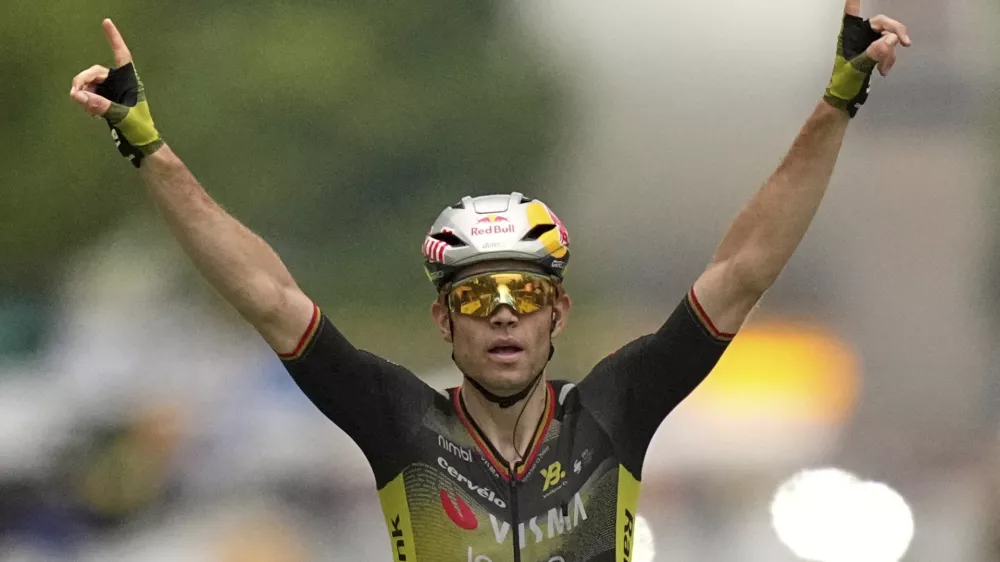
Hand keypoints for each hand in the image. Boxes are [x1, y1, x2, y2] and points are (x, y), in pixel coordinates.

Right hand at [70, 19, 162, 166]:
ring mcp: (113, 93)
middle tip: (75, 95)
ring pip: (91, 84)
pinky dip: (86, 102)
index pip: (122, 56)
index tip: (107, 23)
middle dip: (84, 81)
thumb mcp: (121, 116)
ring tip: (87, 110)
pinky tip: (91, 114)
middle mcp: (121, 84)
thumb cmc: (139, 128)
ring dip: (84, 94)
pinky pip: (90, 96)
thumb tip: (79, 95)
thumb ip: (101, 105)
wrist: (141, 146)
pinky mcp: (107, 102)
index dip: (114, 39)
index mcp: (130, 82)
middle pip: (96, 72)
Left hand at [847, 0, 910, 76]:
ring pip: (888, 37)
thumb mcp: (857, 68)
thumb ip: (873, 53)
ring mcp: (867, 44)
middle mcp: (858, 36)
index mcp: (849, 36)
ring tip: (883, 68)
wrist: (845, 100)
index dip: (855, 2)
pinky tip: (883, 70)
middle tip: (905, 42)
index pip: (852, 13)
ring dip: (890, 52)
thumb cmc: (843, 83)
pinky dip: (889, 59)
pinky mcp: (874, 53)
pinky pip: (889, 49)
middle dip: (895, 31)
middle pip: (881, 23)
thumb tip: (891, 39)